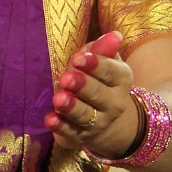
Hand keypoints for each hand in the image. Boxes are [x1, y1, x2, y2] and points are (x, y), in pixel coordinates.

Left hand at [44, 31, 144, 158]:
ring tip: (58, 99)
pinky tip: (50, 119)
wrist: (105, 120)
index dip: (95, 65)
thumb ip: (103, 50)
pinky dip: (60, 126)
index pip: (110, 72)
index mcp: (121, 80)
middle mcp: (113, 103)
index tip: (79, 58)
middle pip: (98, 94)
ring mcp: (97, 122)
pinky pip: (70, 132)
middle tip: (66, 78)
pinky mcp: (80, 136)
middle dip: (82, 85)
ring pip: (84, 114)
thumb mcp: (104, 62)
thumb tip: (114, 35)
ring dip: (71, 107)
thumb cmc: (100, 81)